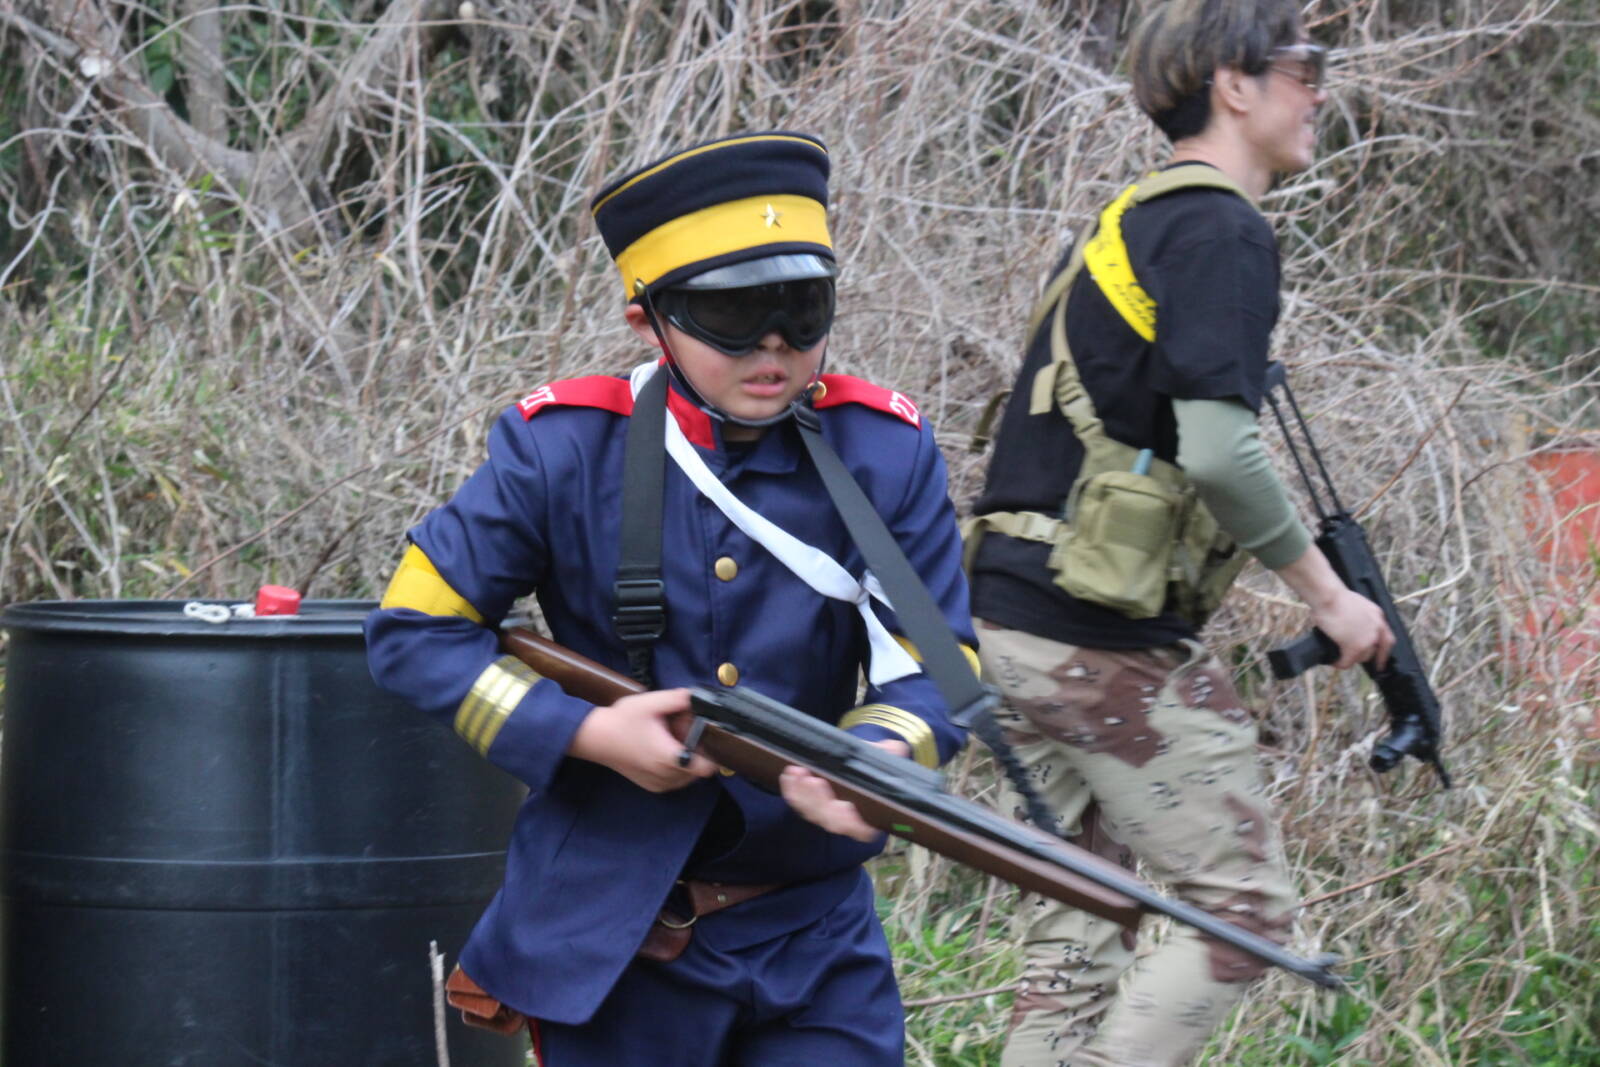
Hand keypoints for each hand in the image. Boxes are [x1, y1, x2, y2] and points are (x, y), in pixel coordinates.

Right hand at [567, 688, 716, 791]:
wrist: (595, 738)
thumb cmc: (622, 721)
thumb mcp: (651, 703)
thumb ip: (678, 699)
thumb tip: (699, 697)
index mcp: (669, 757)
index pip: (707, 767)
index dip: (713, 753)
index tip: (707, 737)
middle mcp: (666, 776)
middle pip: (699, 770)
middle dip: (698, 752)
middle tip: (682, 732)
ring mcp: (660, 784)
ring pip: (688, 776)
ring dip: (687, 760)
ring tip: (671, 740)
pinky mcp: (652, 786)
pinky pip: (675, 780)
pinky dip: (675, 768)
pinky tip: (662, 750)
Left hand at [778, 739, 910, 842]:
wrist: (851, 766)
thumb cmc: (868, 767)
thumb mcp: (880, 760)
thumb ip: (887, 755)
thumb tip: (895, 748)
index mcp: (866, 815)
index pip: (862, 829)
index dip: (854, 823)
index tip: (848, 806)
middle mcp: (844, 819)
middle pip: (831, 821)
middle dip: (822, 802)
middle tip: (817, 781)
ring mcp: (824, 814)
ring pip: (811, 812)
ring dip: (804, 794)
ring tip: (800, 772)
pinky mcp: (807, 805)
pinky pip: (797, 802)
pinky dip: (792, 789)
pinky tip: (789, 773)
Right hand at [1274, 543, 1394, 669]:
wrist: (1329, 596)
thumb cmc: (1334, 596)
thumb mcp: (1356, 605)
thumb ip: (1359, 617)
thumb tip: (1350, 627)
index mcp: (1378, 616)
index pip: (1387, 639)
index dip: (1383, 652)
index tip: (1380, 661)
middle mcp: (1377, 629)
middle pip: (1375, 651)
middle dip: (1364, 656)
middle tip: (1354, 658)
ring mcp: (1367, 639)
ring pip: (1362, 658)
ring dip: (1351, 659)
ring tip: (1340, 658)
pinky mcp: (1354, 647)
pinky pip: (1347, 662)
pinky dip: (1340, 663)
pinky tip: (1334, 662)